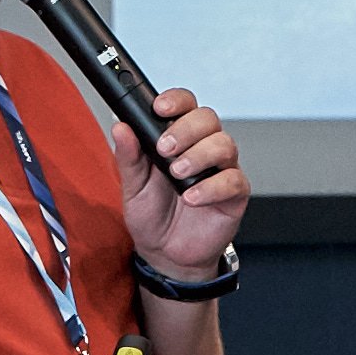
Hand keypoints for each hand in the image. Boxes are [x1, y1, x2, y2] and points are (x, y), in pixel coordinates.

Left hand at [111, 88, 246, 279]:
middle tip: (165, 149)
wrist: (165, 254)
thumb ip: (128, 156)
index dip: (176, 101)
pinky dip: (211, 187)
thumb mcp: (132, 186)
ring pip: (224, 144)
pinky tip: (192, 197)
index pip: (186, 105)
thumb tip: (120, 127)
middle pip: (208, 118)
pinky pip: (234, 180)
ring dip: (198, 155)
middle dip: (185, 129)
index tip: (159, 109)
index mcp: (179, 138)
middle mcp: (203, 148)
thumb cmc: (152, 215)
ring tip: (177, 174)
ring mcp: (221, 169)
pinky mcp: (234, 194)